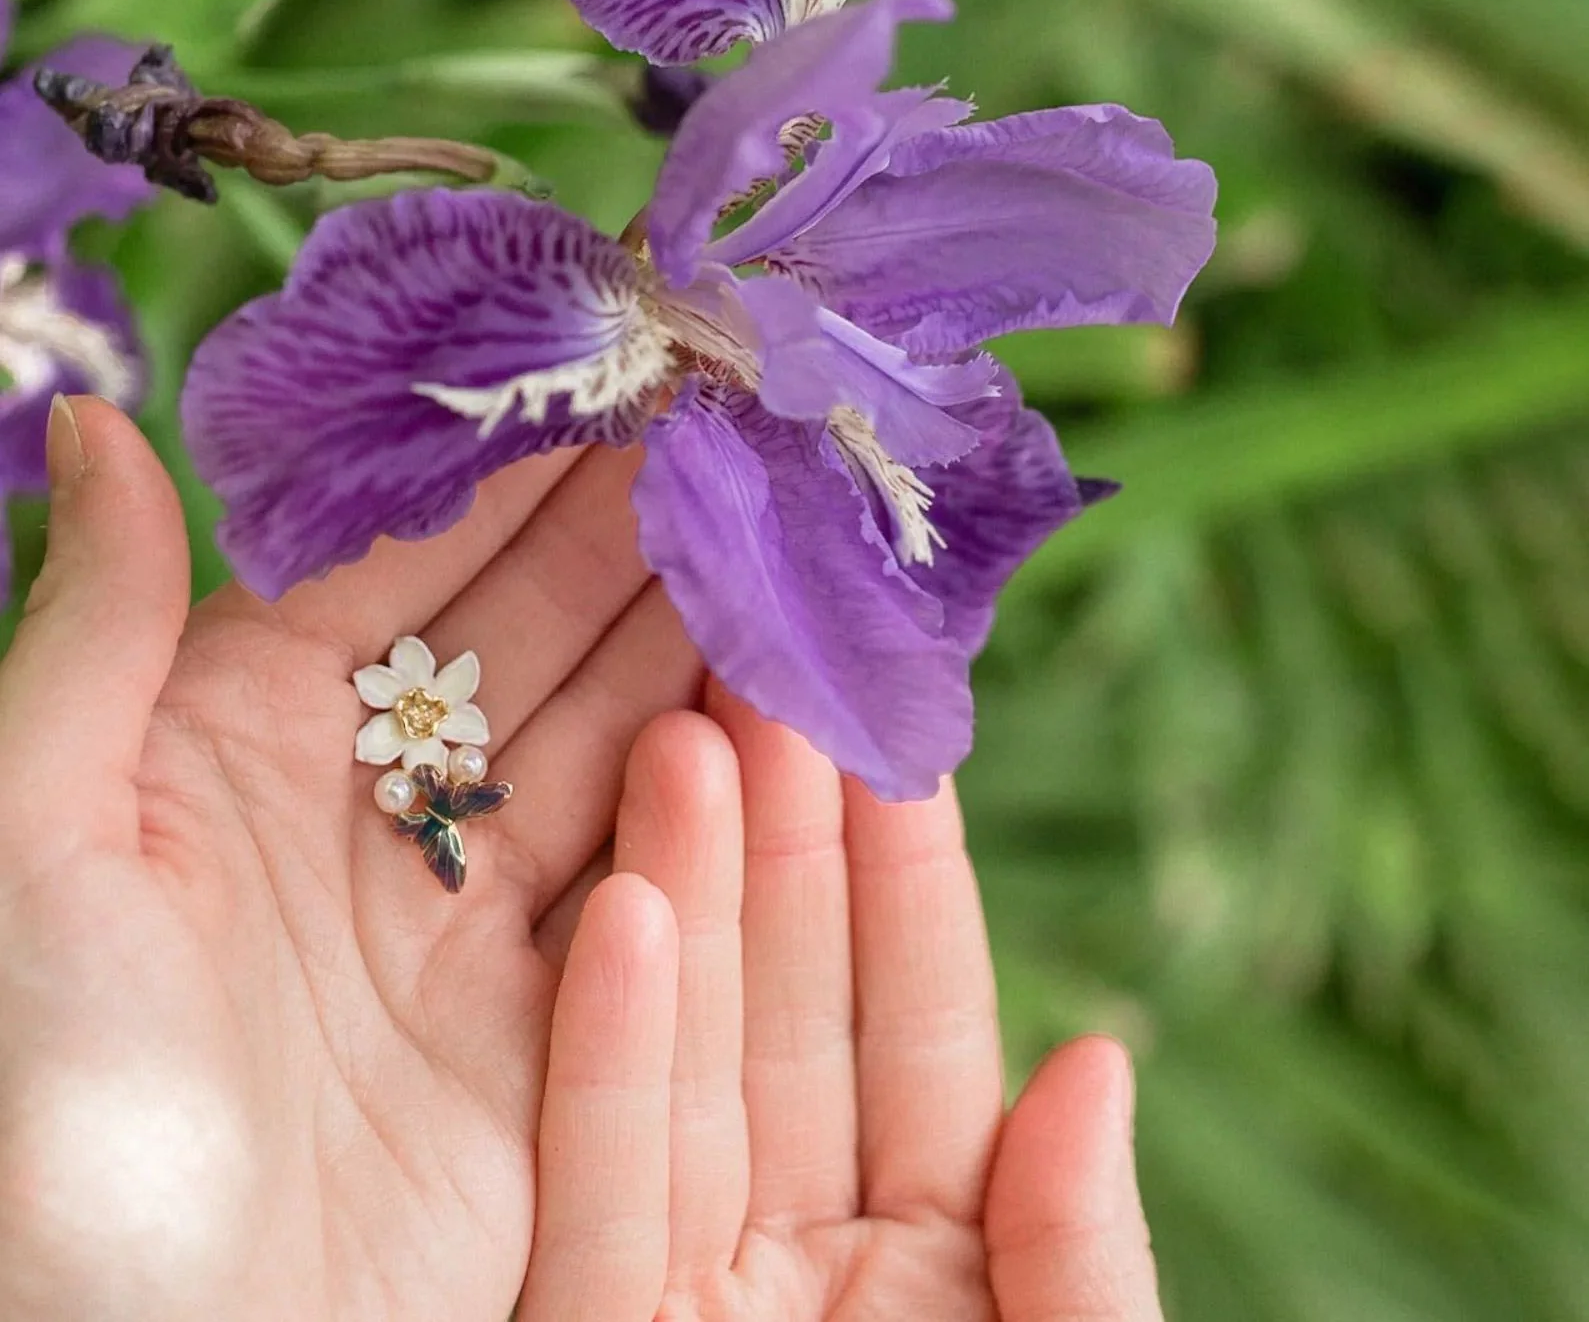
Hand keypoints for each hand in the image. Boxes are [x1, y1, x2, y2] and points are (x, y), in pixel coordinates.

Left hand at [0, 397, 700, 1320]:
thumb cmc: (30, 1105)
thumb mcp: (25, 839)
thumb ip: (88, 631)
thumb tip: (89, 423)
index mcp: (238, 740)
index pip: (407, 563)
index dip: (507, 468)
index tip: (610, 375)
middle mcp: (368, 810)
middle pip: (529, 637)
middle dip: (629, 531)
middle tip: (733, 429)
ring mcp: (464, 917)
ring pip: (607, 742)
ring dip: (690, 641)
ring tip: (779, 534)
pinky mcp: (544, 1028)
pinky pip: (649, 881)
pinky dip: (719, 796)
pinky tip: (783, 700)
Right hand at [525, 685, 1163, 1319]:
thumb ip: (1080, 1245)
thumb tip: (1096, 1059)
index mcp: (937, 1251)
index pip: (920, 1023)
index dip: (907, 873)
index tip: (887, 734)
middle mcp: (808, 1247)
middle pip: (789, 1011)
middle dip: (778, 842)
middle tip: (761, 684)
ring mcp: (692, 1289)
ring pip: (688, 1065)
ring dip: (682, 898)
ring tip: (682, 740)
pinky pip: (598, 1191)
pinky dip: (607, 1054)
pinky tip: (622, 912)